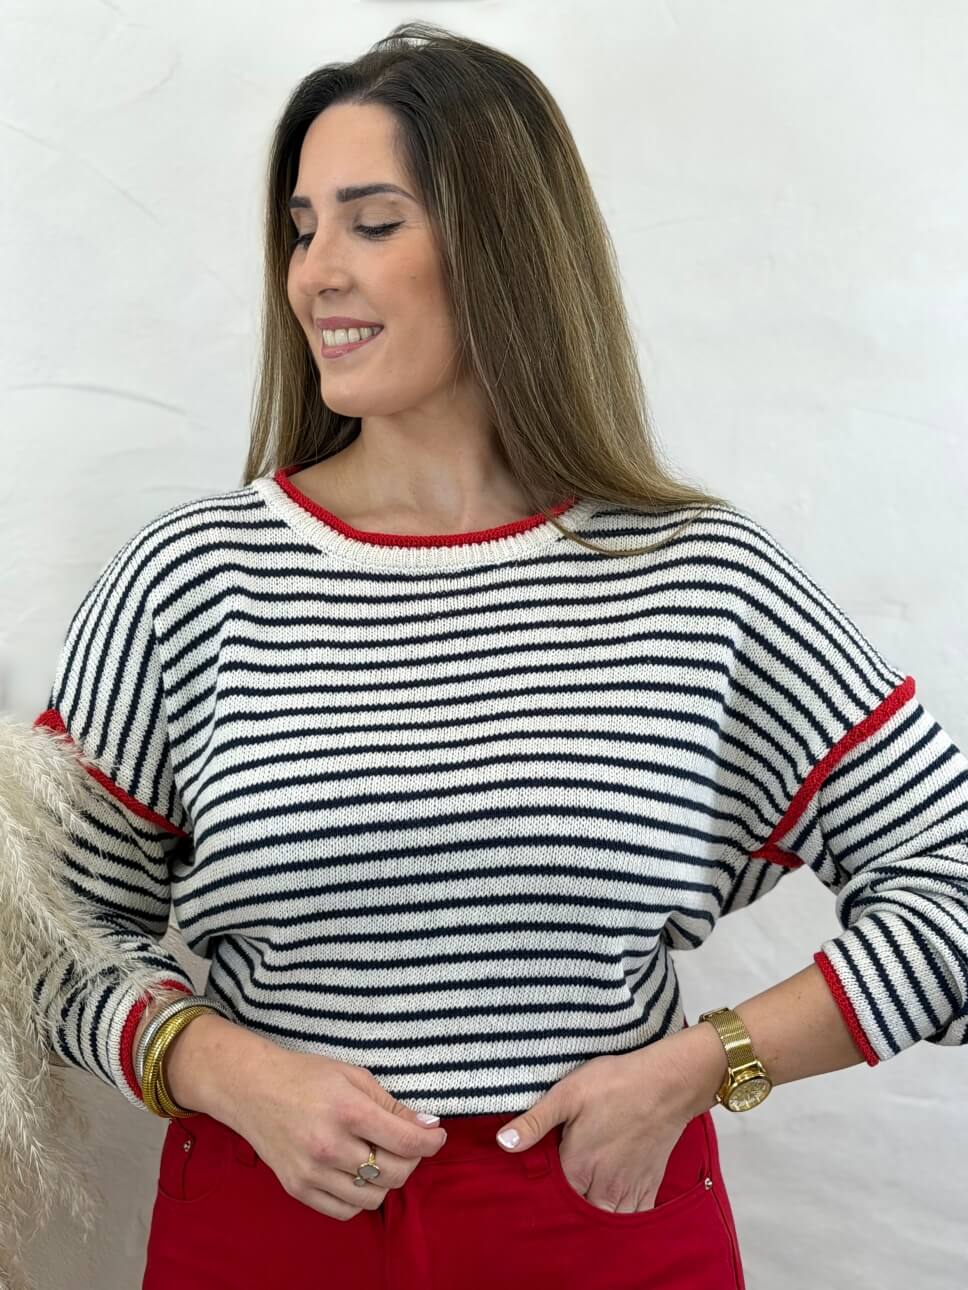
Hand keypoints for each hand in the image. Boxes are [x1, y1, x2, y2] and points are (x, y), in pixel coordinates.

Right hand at [225, 1045, 448, 1221]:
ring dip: (387, 1179)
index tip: (436, 1135)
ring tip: (381, 1157)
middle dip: (413, 1159)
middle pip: (394, 1173)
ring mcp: (312, 1172)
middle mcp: (330, 1146)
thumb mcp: (353, 1076)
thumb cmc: (306, 1076)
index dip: (431, 1141)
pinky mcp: (298, 1189)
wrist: (252, 1090)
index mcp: (348, 1111)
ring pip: (374, 1196)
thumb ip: (391, 1105)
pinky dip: (361, 1197)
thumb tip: (427, 1126)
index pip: (406, 1141)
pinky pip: (346, 1210)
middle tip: (408, 1143)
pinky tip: (358, 1175)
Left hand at [493, 1041, 702, 1212]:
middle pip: (579, 1218)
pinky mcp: (649, 1185)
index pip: (551, 1201)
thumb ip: (535, 1121)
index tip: (534, 1191)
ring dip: (593, 1221)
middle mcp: (603, 1187)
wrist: (666, 1084)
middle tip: (556, 1201)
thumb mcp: (567, 1093)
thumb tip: (503, 1142)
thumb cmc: (615, 1084)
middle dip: (566, 1216)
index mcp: (578, 1168)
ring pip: (606, 1224)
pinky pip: (634, 1218)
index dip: (541, 1198)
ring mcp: (629, 1190)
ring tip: (581, 1207)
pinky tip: (613, 1210)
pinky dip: (622, 1221)